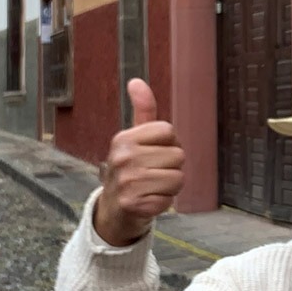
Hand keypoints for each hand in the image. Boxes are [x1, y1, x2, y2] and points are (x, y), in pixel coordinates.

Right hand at [93, 79, 184, 246]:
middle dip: (171, 166)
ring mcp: (127, 182)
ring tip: (152, 187)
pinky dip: (164, 202)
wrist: (113, 209)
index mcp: (123, 138)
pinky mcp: (134, 205)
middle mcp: (123, 158)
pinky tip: (149, 200)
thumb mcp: (133, 138)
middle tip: (152, 174)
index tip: (154, 153)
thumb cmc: (130, 170)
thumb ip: (142, 110)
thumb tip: (137, 81)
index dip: (169, 143)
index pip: (168, 131)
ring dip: (170, 186)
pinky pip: (170, 199)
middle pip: (177, 155)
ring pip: (178, 178)